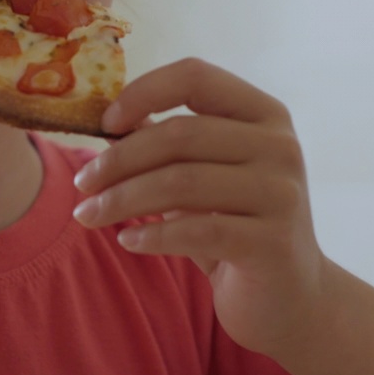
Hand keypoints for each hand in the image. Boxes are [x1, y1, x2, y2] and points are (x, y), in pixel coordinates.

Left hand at [71, 57, 328, 357]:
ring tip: (88, 215)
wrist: (291, 297)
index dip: (143, 93)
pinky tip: (128, 240)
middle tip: (82, 184)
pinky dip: (153, 234)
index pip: (196, 76)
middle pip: (180, 134)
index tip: (105, 124)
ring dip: (123, 199)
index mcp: (264, 114)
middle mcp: (280, 146)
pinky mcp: (272, 243)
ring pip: (182, 182)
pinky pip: (197, 230)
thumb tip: (108, 125)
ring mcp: (280, 194)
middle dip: (119, 159)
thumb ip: (171, 147)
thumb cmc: (236, 227)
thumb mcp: (205, 177)